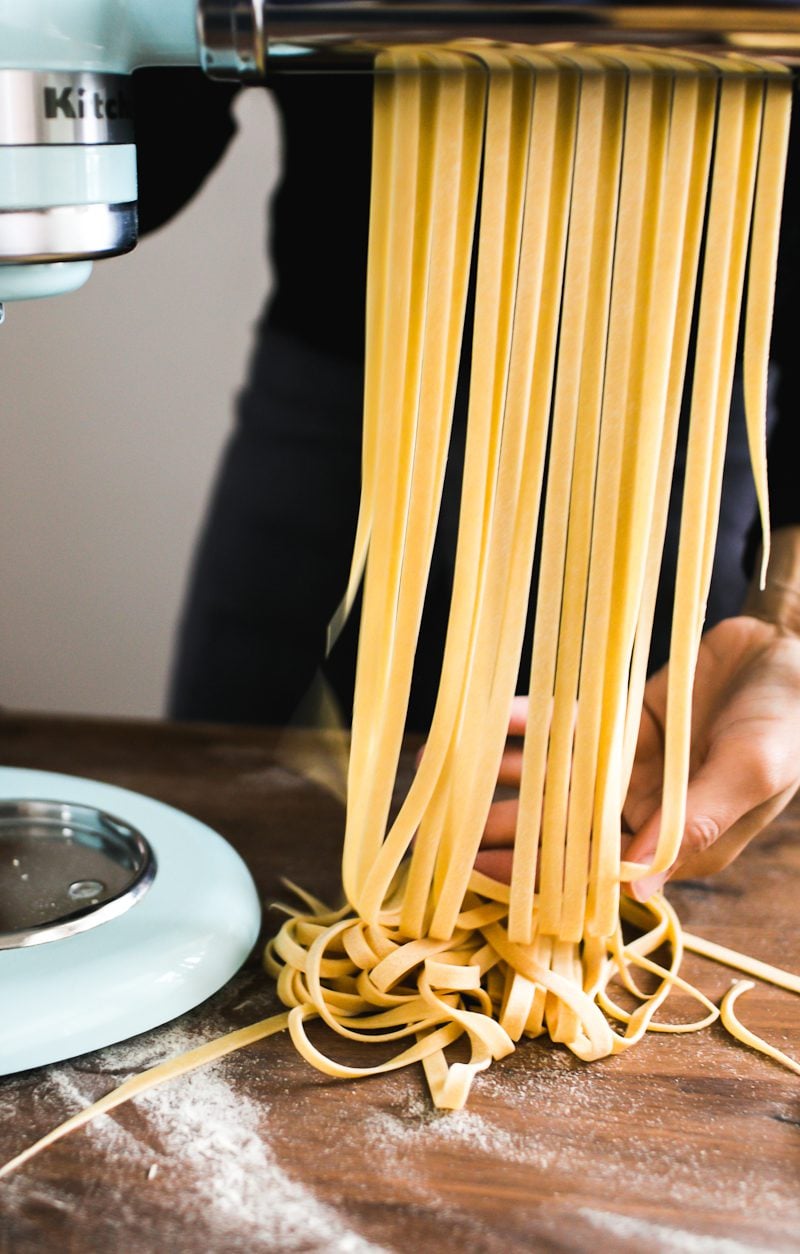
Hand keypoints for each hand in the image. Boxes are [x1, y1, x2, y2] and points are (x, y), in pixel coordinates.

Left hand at [473, 617, 799, 891]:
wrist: (794, 651)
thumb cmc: (788, 721)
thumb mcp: (750, 773)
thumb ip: (696, 823)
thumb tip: (639, 888)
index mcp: (678, 837)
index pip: (598, 868)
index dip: (542, 877)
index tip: (484, 880)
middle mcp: (645, 807)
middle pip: (564, 827)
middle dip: (506, 832)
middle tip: (443, 838)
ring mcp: (629, 762)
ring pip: (557, 777)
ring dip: (506, 777)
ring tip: (445, 778)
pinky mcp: (620, 720)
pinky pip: (568, 724)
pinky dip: (530, 721)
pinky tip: (489, 718)